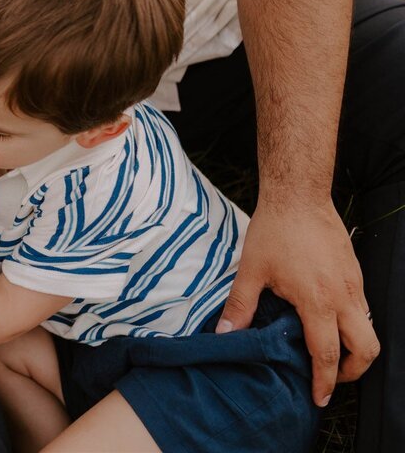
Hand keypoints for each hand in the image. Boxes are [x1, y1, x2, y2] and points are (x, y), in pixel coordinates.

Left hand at [218, 200, 378, 406]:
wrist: (299, 196)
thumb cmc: (275, 230)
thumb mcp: (251, 270)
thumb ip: (240, 305)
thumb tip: (225, 333)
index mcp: (318, 301)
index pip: (327, 354)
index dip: (324, 381)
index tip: (319, 398)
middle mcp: (344, 297)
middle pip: (366, 349)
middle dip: (352, 371)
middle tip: (330, 377)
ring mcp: (354, 285)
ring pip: (368, 329)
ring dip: (354, 348)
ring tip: (328, 353)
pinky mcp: (355, 273)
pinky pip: (362, 309)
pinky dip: (352, 324)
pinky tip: (327, 321)